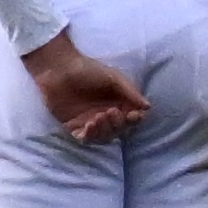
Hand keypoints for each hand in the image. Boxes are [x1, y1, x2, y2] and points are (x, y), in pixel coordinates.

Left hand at [20, 30, 141, 142]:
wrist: (59, 68)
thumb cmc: (88, 69)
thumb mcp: (113, 77)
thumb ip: (130, 92)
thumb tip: (148, 107)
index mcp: (118, 104)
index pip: (132, 119)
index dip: (135, 120)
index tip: (134, 115)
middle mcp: (106, 116)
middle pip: (119, 130)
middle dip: (118, 124)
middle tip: (110, 112)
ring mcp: (90, 123)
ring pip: (104, 137)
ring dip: (104, 130)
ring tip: (99, 117)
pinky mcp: (74, 127)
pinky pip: (85, 139)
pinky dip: (90, 136)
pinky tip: (89, 125)